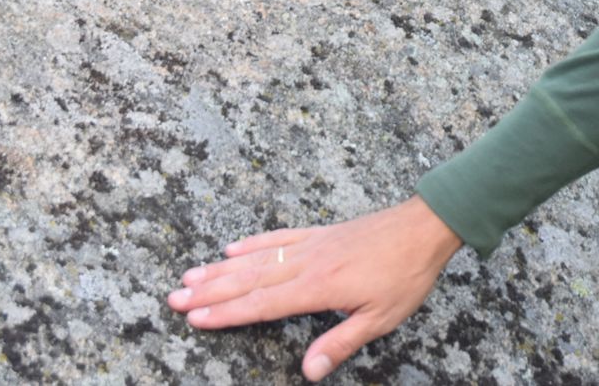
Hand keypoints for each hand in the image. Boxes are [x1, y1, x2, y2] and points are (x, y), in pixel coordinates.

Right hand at [167, 195, 463, 380]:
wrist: (424, 227)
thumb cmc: (405, 275)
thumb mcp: (381, 319)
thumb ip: (341, 343)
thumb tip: (308, 371)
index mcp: (319, 288)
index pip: (263, 304)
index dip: (227, 313)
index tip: (195, 318)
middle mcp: (308, 263)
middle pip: (250, 280)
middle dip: (210, 291)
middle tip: (174, 298)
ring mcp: (312, 245)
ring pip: (257, 258)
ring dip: (221, 269)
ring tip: (189, 276)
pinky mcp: (321, 233)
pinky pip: (279, 238)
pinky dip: (254, 244)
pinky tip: (232, 248)